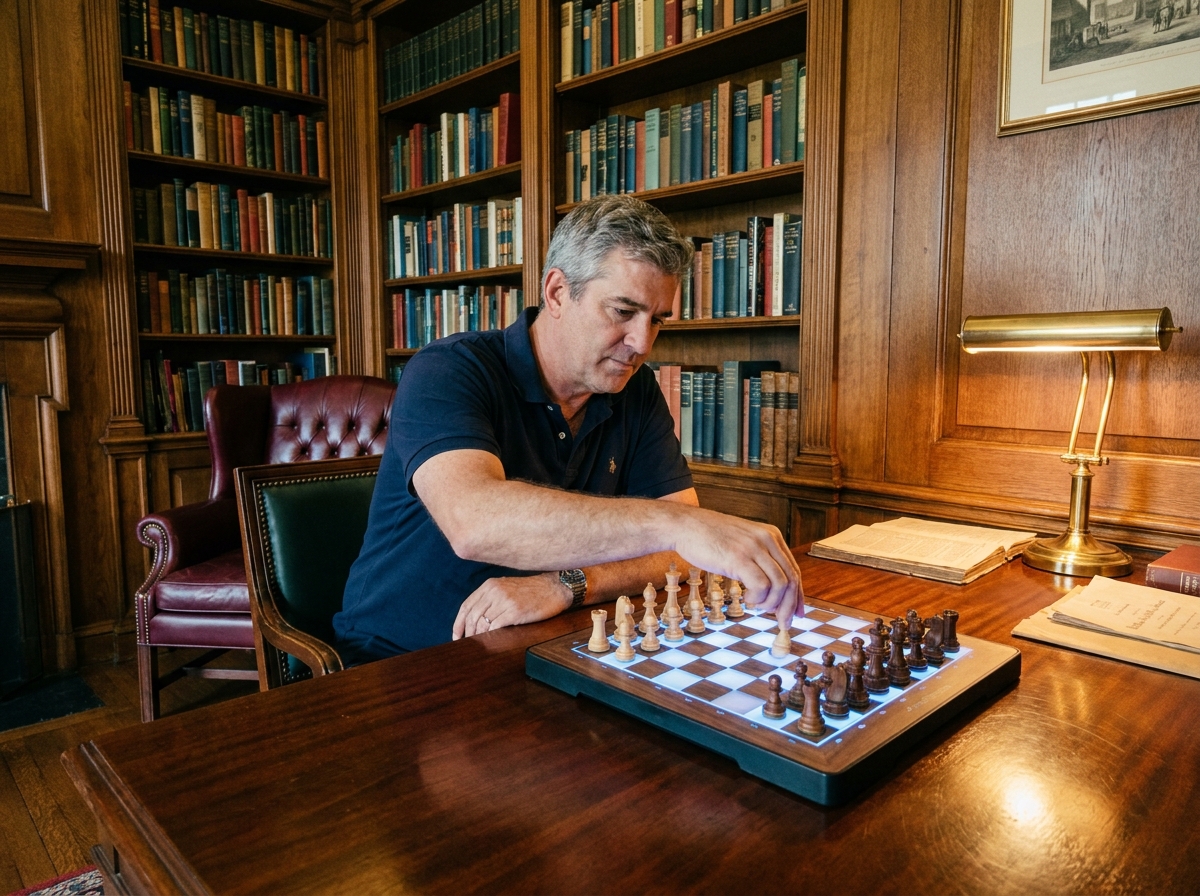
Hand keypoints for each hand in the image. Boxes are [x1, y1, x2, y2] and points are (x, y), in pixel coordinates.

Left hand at [452, 572, 572, 638]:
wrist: (555, 588)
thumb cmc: (532, 591)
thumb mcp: (507, 588)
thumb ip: (490, 598)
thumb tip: (476, 619)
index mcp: (489, 585)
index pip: (466, 606)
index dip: (458, 624)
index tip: (457, 636)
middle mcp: (494, 591)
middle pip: (472, 616)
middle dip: (468, 633)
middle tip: (468, 644)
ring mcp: (504, 601)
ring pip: (482, 623)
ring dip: (478, 637)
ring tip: (480, 645)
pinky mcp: (514, 611)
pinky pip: (495, 627)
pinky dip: (490, 636)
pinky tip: (492, 641)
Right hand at [671, 507, 804, 624]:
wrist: (685, 525)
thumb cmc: (710, 537)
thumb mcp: (743, 542)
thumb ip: (759, 558)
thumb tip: (773, 588)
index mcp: (771, 536)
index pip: (794, 569)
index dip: (797, 595)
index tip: (797, 613)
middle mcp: (767, 540)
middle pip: (791, 579)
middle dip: (788, 606)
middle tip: (782, 622)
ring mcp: (753, 548)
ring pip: (779, 585)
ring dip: (771, 604)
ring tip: (756, 606)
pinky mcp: (738, 558)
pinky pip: (761, 585)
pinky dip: (757, 599)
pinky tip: (746, 599)